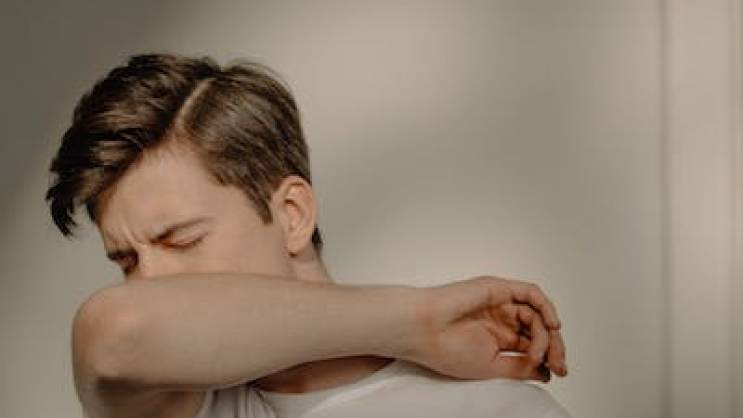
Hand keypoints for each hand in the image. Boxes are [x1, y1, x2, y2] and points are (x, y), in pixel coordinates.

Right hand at [407, 276, 566, 381]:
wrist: (423, 330)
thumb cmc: (445, 349)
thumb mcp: (492, 367)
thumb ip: (520, 367)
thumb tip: (547, 370)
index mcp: (497, 338)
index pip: (532, 344)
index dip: (549, 358)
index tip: (557, 373)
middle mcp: (501, 319)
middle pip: (539, 329)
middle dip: (554, 347)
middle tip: (560, 365)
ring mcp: (500, 303)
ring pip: (537, 313)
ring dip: (547, 334)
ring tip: (540, 352)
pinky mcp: (498, 289)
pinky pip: (530, 292)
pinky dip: (546, 306)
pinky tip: (551, 324)